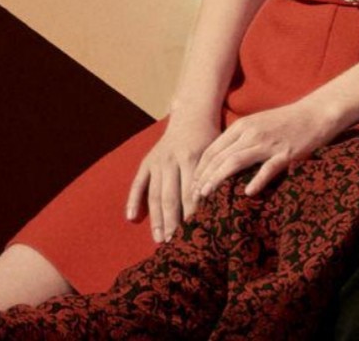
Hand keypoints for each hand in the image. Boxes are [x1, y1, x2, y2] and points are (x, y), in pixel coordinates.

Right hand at [125, 116, 218, 242]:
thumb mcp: (219, 151)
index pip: (191, 192)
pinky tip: (132, 218)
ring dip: (156, 219)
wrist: (192, 114)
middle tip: (175, 243)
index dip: (192, 214)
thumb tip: (226, 205)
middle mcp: (173, 160)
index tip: (195, 234)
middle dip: (173, 222)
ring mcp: (158, 161)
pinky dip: (133, 200)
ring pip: (155, 194)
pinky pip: (138, 183)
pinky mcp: (147, 161)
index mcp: (194, 157)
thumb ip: (218, 174)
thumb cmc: (211, 138)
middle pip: (171, 197)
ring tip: (159, 239)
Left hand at [191, 99, 338, 203]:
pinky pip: (267, 169)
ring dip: (217, 179)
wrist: (316, 113)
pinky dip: (256, 181)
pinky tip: (247, 193)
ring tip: (207, 195)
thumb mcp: (258, 123)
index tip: (192, 184)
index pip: (212, 149)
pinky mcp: (285, 153)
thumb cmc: (286, 121)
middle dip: (203, 178)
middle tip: (194, 196)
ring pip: (235, 162)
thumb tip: (219, 160)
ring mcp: (268, 143)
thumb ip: (239, 138)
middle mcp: (251, 133)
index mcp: (242, 126)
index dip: (199, 168)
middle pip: (219, 157)